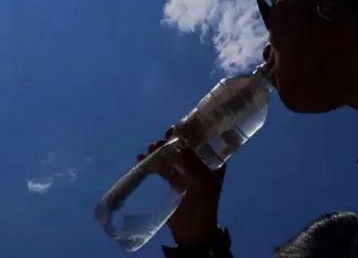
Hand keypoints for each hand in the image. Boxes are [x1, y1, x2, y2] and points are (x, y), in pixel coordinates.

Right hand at [137, 126, 225, 245]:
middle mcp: (201, 166)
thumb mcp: (202, 185)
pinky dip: (154, 163)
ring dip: (162, 151)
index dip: (192, 132)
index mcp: (214, 164)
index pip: (204, 142)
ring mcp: (187, 173)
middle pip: (186, 147)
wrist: (192, 231)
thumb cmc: (203, 206)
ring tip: (150, 148)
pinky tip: (142, 159)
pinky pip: (164, 168)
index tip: (178, 127)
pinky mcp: (175, 182)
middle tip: (163, 137)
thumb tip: (181, 145)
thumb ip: (192, 165)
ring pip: (173, 156)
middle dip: (173, 141)